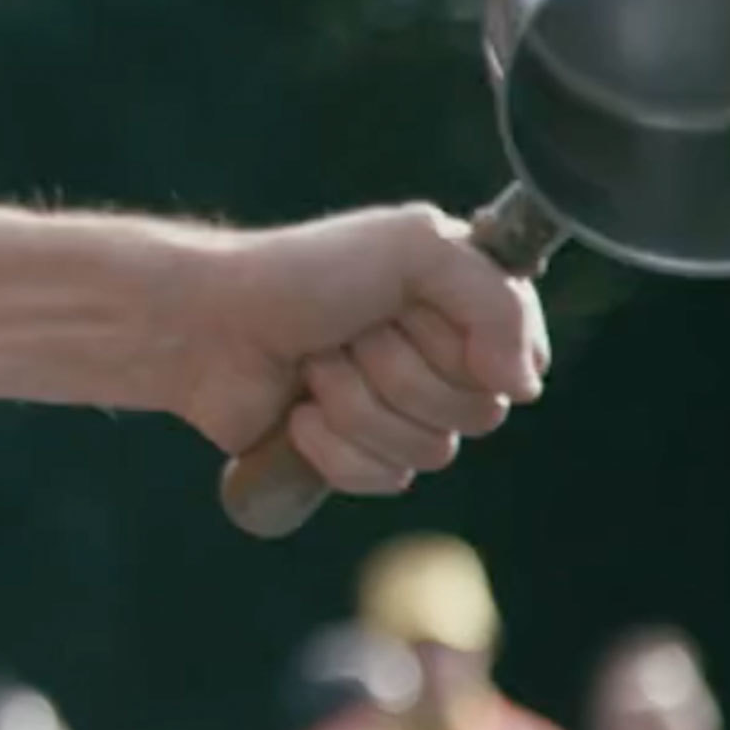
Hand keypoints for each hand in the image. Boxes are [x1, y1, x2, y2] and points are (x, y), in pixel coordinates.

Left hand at [169, 206, 547, 493]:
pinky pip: (385, 480)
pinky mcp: (355, 455)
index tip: (412, 311)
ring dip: (358, 405)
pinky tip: (298, 414)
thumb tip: (524, 388)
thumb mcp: (411, 249)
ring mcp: (398, 412)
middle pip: (478, 414)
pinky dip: (334, 447)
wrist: (205, 325)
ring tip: (315, 366)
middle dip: (399, 372)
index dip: (469, 347)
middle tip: (348, 333)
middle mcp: (441, 361)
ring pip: (430, 451)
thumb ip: (494, 301)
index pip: (520, 363)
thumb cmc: (301, 275)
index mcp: (463, 308)